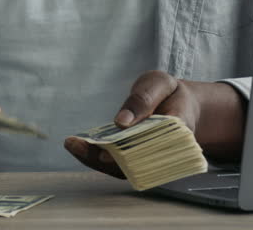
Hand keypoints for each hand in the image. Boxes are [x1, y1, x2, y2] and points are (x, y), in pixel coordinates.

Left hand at [64, 70, 244, 176]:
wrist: (179, 107)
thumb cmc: (169, 94)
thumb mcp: (160, 83)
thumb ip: (143, 98)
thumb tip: (122, 121)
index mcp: (179, 131)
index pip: (156, 146)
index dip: (131, 152)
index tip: (106, 153)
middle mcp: (167, 154)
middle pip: (136, 163)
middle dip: (105, 157)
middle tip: (77, 144)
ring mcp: (152, 162)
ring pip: (125, 169)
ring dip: (96, 159)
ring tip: (73, 144)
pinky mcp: (139, 163)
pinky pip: (118, 165)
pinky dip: (97, 157)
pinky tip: (79, 146)